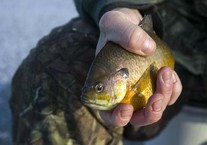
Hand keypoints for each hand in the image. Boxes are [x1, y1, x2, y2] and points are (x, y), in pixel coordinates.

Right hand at [97, 8, 181, 126]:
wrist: (130, 24)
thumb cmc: (115, 27)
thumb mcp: (113, 24)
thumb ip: (125, 34)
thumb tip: (148, 49)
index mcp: (106, 87)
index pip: (109, 112)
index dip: (117, 117)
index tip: (126, 108)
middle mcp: (124, 93)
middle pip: (137, 117)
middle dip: (149, 113)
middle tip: (157, 98)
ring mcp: (141, 90)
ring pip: (155, 109)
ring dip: (164, 98)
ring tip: (166, 73)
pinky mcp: (155, 83)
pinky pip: (168, 94)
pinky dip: (173, 88)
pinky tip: (169, 72)